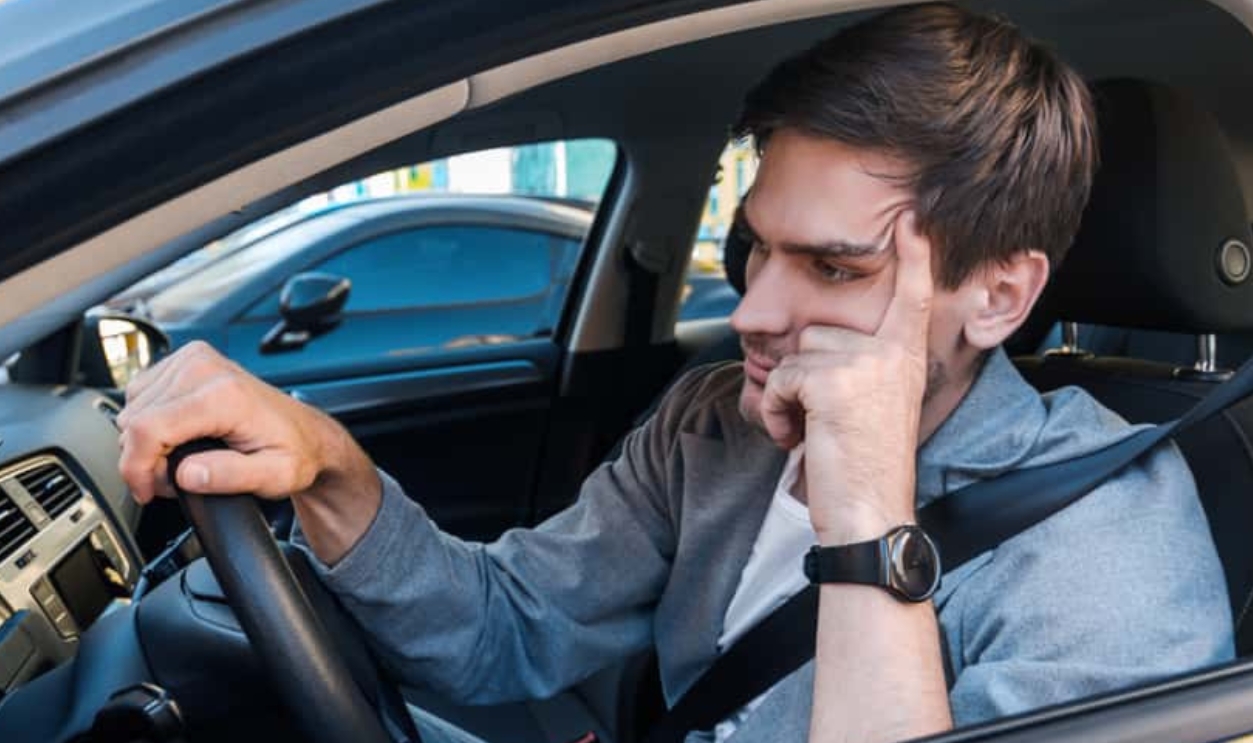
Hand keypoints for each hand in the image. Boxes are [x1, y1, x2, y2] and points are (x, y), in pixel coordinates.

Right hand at [116, 341, 369, 503]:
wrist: (306, 433)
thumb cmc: (294, 453)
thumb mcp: (274, 477)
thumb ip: (230, 477)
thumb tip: (186, 475)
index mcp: (224, 395)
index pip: (147, 429)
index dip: (136, 467)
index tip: (147, 491)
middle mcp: (205, 369)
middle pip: (135, 419)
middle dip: (144, 458)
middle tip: (175, 479)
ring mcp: (194, 360)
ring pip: (133, 407)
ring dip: (146, 440)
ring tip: (180, 458)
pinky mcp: (187, 360)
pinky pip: (142, 394)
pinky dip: (150, 420)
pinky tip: (176, 435)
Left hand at [759, 210, 931, 542]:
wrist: (871, 513)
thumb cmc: (865, 468)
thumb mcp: (871, 407)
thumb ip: (856, 368)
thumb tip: (806, 347)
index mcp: (905, 356)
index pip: (910, 296)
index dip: (913, 257)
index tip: (913, 220)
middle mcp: (891, 352)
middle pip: (818, 330)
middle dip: (803, 374)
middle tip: (820, 421)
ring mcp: (863, 362)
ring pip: (794, 354)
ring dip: (787, 395)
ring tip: (810, 432)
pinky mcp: (832, 379)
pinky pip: (779, 379)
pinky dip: (775, 411)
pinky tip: (797, 438)